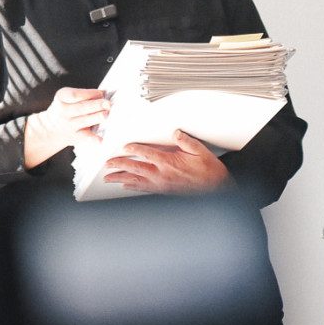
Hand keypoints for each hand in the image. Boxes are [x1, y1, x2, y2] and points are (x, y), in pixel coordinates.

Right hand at [23, 86, 110, 167]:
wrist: (51, 129)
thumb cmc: (66, 108)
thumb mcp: (67, 98)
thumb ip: (84, 95)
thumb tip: (105, 95)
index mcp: (62, 97)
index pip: (74, 95)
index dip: (89, 94)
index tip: (101, 93)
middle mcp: (64, 112)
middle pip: (81, 108)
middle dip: (96, 105)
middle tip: (108, 104)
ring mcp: (70, 125)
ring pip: (84, 121)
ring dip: (97, 118)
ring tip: (105, 115)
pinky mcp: (76, 137)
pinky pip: (86, 138)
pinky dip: (94, 140)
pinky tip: (101, 140)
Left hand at [102, 130, 229, 194]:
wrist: (215, 189)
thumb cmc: (208, 171)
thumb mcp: (200, 151)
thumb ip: (186, 141)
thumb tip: (175, 133)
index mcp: (170, 162)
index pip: (147, 154)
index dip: (134, 150)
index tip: (125, 147)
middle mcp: (162, 175)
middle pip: (135, 169)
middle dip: (119, 166)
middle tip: (108, 164)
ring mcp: (161, 185)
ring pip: (136, 181)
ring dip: (121, 179)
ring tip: (109, 178)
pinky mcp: (163, 192)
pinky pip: (143, 189)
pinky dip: (132, 188)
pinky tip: (126, 187)